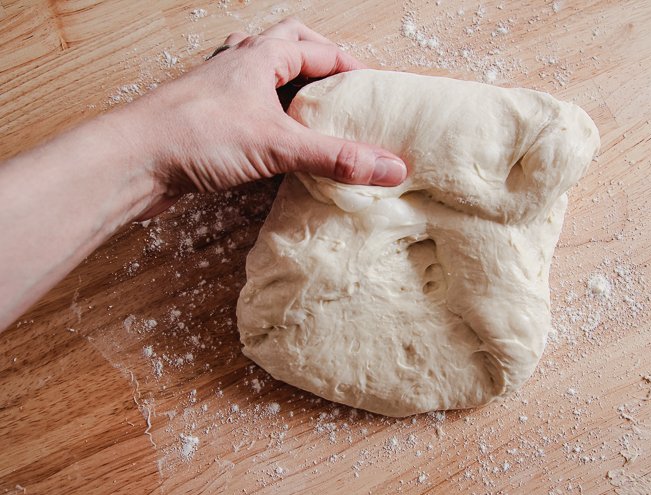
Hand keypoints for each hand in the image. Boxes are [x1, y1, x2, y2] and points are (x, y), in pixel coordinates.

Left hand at [124, 18, 406, 218]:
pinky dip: (265, 113)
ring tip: (310, 107)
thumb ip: (336, 157)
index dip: (347, 66)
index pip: (316, 49)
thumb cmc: (196, 135)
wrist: (133, 160)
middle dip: (317, 59)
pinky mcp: (205, 119)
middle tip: (340, 84)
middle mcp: (237, 66)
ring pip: (260, 73)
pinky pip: (244, 104)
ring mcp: (218, 91)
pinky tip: (272, 137)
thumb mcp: (278, 145)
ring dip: (287, 83)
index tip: (370, 90)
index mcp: (259, 57)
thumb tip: (390, 167)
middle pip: (286, 45)